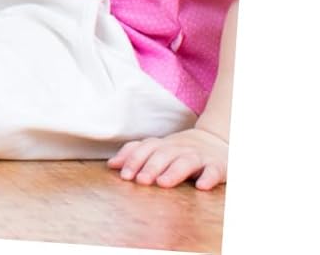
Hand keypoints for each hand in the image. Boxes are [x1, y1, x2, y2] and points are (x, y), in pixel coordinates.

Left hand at [108, 126, 228, 189]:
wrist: (216, 141)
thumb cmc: (180, 150)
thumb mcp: (159, 149)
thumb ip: (136, 154)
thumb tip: (111, 165)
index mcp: (163, 145)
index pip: (145, 148)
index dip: (133, 159)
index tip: (123, 174)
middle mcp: (179, 148)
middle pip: (163, 155)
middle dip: (150, 167)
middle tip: (140, 181)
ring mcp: (199, 156)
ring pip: (185, 162)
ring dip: (173, 172)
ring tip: (163, 183)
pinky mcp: (217, 166)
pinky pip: (213, 171)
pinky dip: (208, 178)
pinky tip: (201, 187)